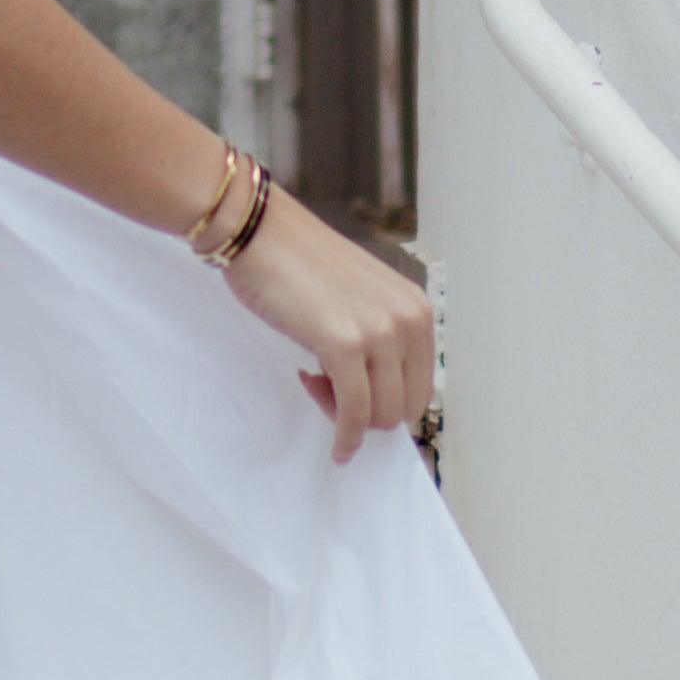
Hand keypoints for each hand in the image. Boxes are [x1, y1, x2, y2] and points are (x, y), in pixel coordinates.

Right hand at [217, 191, 435, 461]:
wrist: (258, 232)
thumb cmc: (297, 263)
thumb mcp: (358, 299)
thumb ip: (377, 338)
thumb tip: (377, 397)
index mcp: (416, 308)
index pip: (421, 386)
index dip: (385, 402)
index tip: (351, 396)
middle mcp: (408, 319)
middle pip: (406, 407)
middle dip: (367, 415)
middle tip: (325, 390)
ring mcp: (379, 331)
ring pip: (382, 416)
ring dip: (347, 418)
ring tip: (314, 382)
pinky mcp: (344, 343)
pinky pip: (354, 412)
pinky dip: (346, 437)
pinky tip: (337, 446)